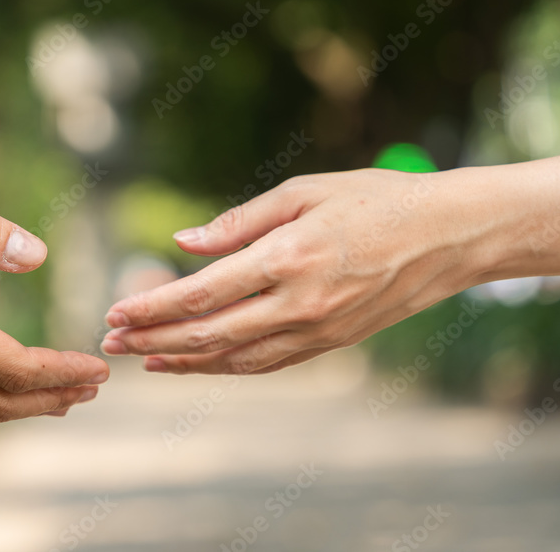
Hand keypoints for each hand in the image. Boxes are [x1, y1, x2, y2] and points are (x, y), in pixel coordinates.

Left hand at [102, 169, 484, 374]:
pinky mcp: (330, 343)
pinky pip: (266, 363)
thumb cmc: (374, 199)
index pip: (201, 293)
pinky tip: (197, 363)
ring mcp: (316, 330)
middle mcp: (298, 303)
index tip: (114, 311)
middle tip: (111, 341)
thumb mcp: (303, 192)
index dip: (152, 307)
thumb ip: (238, 221)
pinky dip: (224, 367)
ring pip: (233, 358)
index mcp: (287, 257)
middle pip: (207, 333)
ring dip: (182, 360)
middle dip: (152, 339)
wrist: (448, 237)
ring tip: (143, 359)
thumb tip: (183, 241)